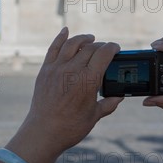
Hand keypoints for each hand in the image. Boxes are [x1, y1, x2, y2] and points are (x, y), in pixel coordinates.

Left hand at [13, 28, 123, 161]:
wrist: (43, 132)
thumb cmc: (70, 127)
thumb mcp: (94, 116)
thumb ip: (108, 104)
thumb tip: (119, 97)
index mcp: (88, 80)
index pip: (104, 54)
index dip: (112, 48)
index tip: (116, 49)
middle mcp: (72, 70)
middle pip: (90, 48)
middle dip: (100, 45)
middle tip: (104, 49)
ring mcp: (56, 68)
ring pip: (71, 44)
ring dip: (83, 38)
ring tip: (90, 38)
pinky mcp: (45, 70)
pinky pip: (53, 48)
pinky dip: (60, 37)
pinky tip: (65, 31)